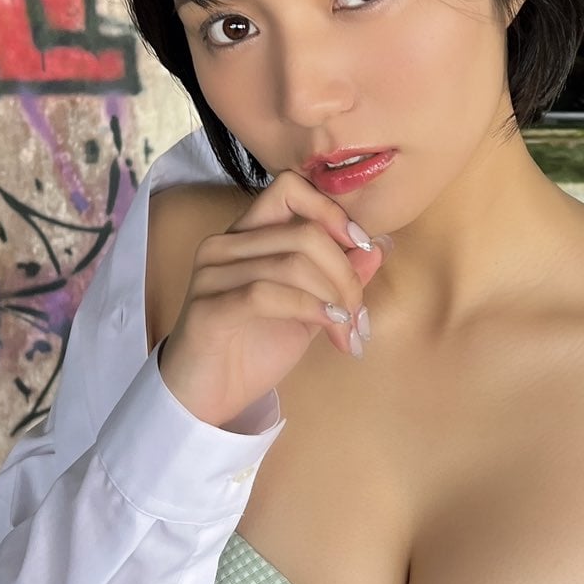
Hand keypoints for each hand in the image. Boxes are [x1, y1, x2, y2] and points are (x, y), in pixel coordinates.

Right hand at [157, 169, 389, 428]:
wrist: (206, 396)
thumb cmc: (253, 348)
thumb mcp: (308, 308)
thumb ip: (336, 277)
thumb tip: (377, 247)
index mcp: (247, 235)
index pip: (290, 188)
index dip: (331, 211)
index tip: (360, 247)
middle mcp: (224, 245)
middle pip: (304, 232)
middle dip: (346, 274)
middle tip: (359, 315)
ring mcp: (211, 274)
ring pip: (292, 263)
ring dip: (334, 299)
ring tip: (349, 332)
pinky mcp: (208, 307)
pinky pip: (267, 294)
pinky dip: (310, 310)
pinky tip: (330, 331)